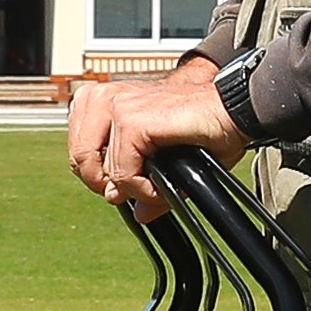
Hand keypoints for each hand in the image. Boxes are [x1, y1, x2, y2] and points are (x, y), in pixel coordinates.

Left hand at [65, 55, 247, 207]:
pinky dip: (143, 188)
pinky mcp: (132, 120)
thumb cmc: (203, 127)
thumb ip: (144, 182)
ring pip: (97, 167)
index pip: (77, 148)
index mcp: (106, 99)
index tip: (127, 182)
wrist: (233, 111)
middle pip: (78, 158)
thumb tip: (139, 214)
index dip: (98, 174)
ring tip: (155, 183)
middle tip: (139, 187)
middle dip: (106, 184)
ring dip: (128, 187)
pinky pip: (121, 173)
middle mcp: (107, 97)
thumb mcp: (165, 159)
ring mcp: (118, 105)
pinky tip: (162, 183)